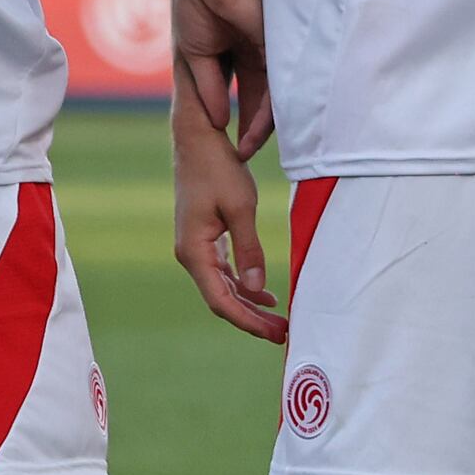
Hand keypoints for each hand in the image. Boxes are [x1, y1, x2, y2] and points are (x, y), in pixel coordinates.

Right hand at [171, 96, 287, 343]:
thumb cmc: (218, 168)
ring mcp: (195, 248)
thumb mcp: (240, 207)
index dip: (249, 322)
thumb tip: (256, 289)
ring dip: (250, 305)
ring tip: (279, 321)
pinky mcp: (204, 239)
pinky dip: (244, 286)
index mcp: (193, 251)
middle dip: (253, 320)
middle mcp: (190, 255)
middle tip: (284, 334)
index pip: (222, 301)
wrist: (197, 139)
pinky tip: (265, 295)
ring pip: (223, 288)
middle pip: (222, 300)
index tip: (276, 333)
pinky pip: (223, 272)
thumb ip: (249, 249)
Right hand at [174, 0, 273, 153]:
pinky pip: (277, 83)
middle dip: (254, 129)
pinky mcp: (276, 45)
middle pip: (263, 100)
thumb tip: (215, 121)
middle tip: (242, 155)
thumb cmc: (197, 7)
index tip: (233, 148)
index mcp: (238, 55)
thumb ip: (208, 88)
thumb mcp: (197, 56)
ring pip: (273, 96)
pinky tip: (257, 128)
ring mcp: (270, 50)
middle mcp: (259, 54)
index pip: (246, 95)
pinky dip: (269, 108)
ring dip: (261, 125)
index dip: (241, 121)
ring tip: (247, 149)